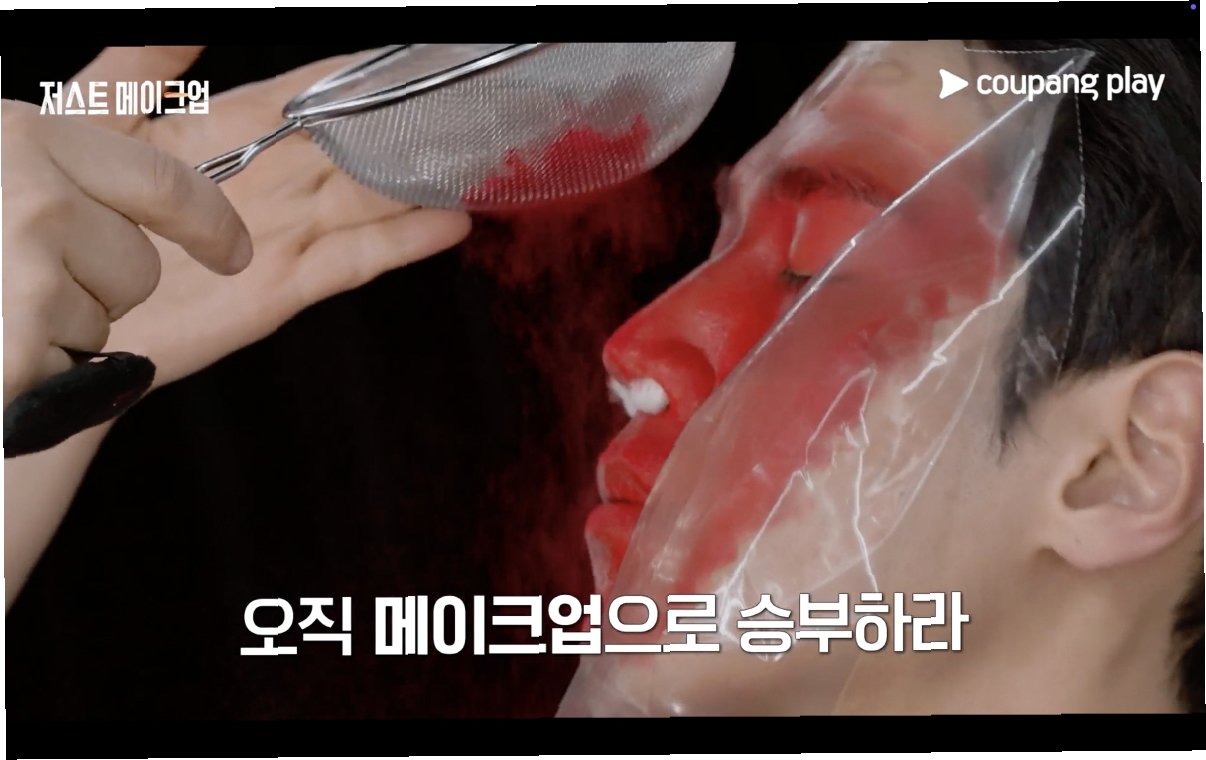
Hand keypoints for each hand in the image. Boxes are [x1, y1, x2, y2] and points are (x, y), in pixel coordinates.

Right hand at [1, 97, 253, 406]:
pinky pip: (68, 373)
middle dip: (96, 285)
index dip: (213, 226)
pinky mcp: (9, 343)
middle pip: (140, 271)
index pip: (169, 186)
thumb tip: (190, 30)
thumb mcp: (11, 138)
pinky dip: (31, 373)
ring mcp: (18, 271)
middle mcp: (31, 197)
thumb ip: (113, 82)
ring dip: (55, 326)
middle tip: (15, 270)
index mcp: (27, 138)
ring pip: (101, 325)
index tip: (234, 252)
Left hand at [74, 46, 471, 388]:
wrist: (62, 305)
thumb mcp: (98, 116)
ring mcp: (286, 232)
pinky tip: (450, 225)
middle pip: (359, 146)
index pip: (316, 91)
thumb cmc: (68, 204)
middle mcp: (274, 177)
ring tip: (479, 164)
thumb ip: (147, 61)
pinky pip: (357, 259)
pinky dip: (405, 243)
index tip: (414, 60)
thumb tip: (189, 18)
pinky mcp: (287, 286)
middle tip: (470, 112)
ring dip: (424, 184)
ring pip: (372, 199)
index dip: (364, 76)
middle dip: (413, 130)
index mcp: (235, 126)